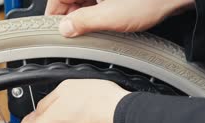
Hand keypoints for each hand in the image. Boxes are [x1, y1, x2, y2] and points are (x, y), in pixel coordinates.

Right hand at [45, 0, 194, 36]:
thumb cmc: (149, 0)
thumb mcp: (110, 17)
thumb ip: (83, 23)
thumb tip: (65, 29)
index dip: (54, 15)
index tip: (55, 31)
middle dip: (73, 17)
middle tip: (76, 37)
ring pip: (86, 1)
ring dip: (86, 16)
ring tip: (94, 32)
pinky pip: (99, 1)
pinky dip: (99, 12)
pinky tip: (105, 24)